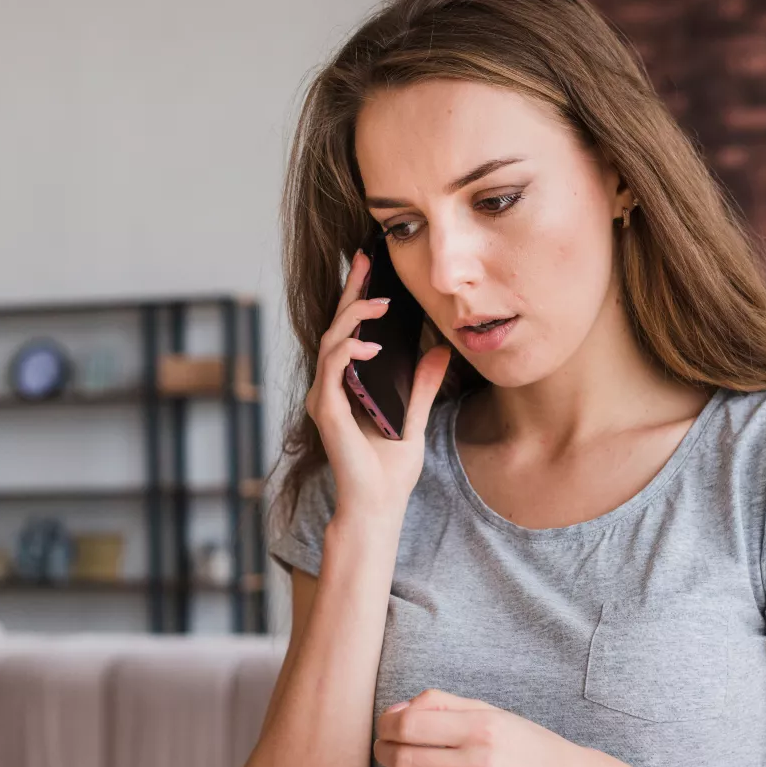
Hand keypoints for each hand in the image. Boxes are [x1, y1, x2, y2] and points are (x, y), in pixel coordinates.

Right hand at [304, 249, 452, 518]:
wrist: (379, 506)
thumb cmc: (391, 471)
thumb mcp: (414, 417)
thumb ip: (422, 385)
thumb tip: (441, 350)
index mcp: (348, 385)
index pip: (350, 332)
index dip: (357, 297)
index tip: (369, 264)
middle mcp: (330, 387)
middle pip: (336, 328)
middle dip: (350, 291)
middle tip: (364, 260)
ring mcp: (324, 398)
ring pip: (330, 342)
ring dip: (353, 317)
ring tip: (379, 301)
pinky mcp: (325, 412)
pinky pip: (331, 371)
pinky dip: (348, 352)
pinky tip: (369, 344)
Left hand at [372, 688, 592, 766]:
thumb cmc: (528, 746)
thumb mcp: (492, 713)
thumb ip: (442, 704)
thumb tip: (395, 712)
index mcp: (482, 728)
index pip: (410, 725)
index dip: (386, 726)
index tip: (384, 728)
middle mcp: (482, 764)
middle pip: (406, 760)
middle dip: (384, 754)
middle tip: (382, 752)